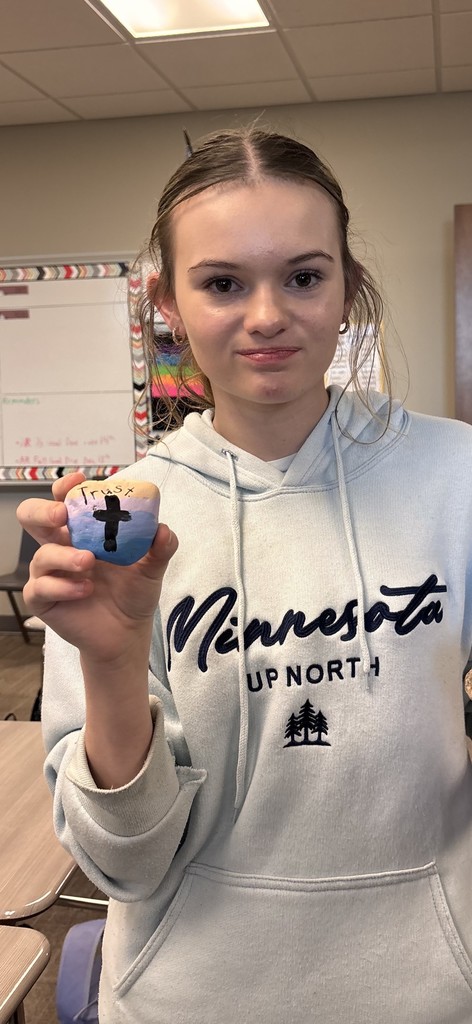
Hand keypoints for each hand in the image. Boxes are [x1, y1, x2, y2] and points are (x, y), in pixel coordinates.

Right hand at [17, 472, 177, 666]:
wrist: (127, 633)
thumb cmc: (133, 593)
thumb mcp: (152, 568)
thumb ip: (160, 548)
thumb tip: (163, 529)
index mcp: (82, 531)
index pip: (65, 500)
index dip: (66, 487)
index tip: (79, 481)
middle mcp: (60, 547)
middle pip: (32, 517)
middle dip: (43, 511)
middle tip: (63, 515)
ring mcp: (49, 573)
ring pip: (41, 555)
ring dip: (64, 556)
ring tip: (88, 562)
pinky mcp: (43, 599)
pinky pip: (41, 587)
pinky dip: (63, 586)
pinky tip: (85, 590)